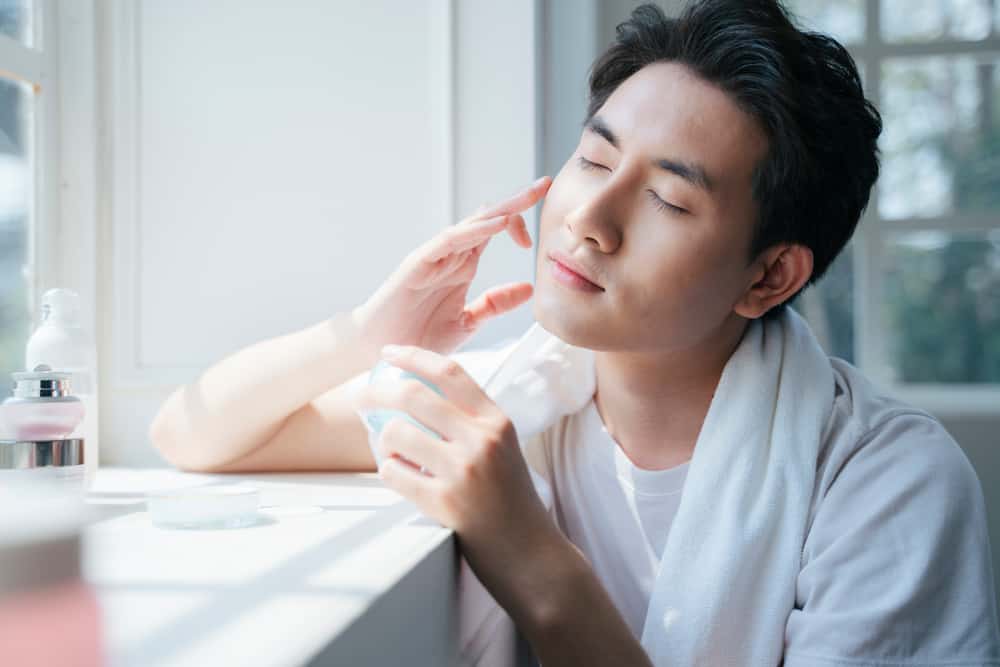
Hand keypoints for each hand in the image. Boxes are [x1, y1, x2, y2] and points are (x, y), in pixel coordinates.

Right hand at [351, 176, 551, 356]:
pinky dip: (474, 230)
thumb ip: (494, 304)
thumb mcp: (468, 322)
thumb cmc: (418, 335)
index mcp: (464, 265)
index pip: (495, 232)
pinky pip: (449, 240)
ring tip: (527, 198)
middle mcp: (451, 255)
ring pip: (471, 224)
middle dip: (517, 202)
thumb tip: (528, 288)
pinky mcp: (418, 263)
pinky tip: (498, 224)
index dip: (519, 224)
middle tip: (544, 184)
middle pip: (487, 220)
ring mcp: (434, 257)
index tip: (544, 232)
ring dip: (500, 210)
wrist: (381, 351)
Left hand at [356, 344, 551, 554]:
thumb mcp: (503, 448)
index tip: (388, 353)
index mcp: (497, 421)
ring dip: (381, 439)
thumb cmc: (511, 500)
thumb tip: (418, 393)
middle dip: (376, 392)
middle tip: (360, 398)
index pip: (450, 372)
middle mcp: (482, 440)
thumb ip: (471, 421)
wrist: (529, 554)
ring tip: (388, 449)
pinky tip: (399, 475)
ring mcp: (463, 471)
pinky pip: (394, 473)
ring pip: (396, 433)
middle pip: (414, 395)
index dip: (413, 356)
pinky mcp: (444, 503)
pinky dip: (389, 471)